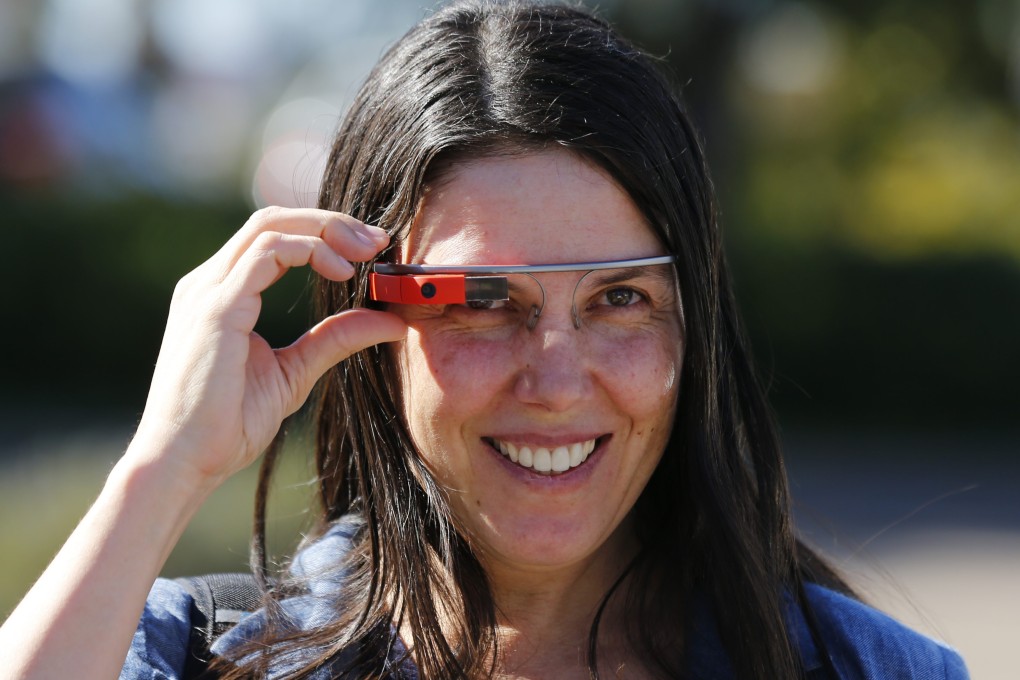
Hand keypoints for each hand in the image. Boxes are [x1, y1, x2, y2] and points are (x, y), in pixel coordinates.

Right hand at [131, 207, 405, 487]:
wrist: (183, 461)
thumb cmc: (226, 424)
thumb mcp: (296, 370)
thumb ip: (336, 339)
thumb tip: (391, 321)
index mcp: (223, 293)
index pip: (275, 236)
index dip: (325, 232)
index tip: (372, 250)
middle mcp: (209, 282)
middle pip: (273, 218)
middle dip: (331, 221)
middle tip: (378, 240)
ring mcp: (208, 290)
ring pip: (270, 225)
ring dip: (326, 230)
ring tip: (365, 254)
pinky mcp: (216, 306)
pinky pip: (267, 252)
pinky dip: (310, 250)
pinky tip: (341, 274)